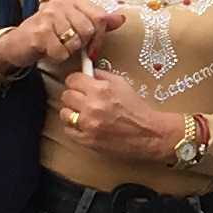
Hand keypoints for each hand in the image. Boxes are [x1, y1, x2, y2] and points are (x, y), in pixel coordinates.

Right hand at [0, 0, 122, 77]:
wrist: (17, 44)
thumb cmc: (47, 35)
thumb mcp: (73, 25)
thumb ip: (97, 21)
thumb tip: (120, 18)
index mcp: (71, 0)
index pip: (99, 16)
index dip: (100, 35)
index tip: (93, 47)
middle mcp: (59, 5)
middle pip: (89, 30)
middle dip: (83, 45)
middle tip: (70, 47)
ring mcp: (48, 18)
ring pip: (76, 42)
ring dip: (68, 52)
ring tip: (57, 46)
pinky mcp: (40, 34)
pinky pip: (61, 52)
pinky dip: (57, 58)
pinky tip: (49, 51)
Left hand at [54, 64, 184, 161]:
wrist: (148, 134)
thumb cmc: (138, 110)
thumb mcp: (122, 84)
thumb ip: (102, 76)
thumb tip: (87, 72)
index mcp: (101, 89)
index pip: (72, 80)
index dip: (75, 82)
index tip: (77, 85)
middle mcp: (92, 106)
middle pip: (66, 96)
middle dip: (74, 96)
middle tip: (81, 100)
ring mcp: (88, 124)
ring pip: (64, 114)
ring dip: (72, 113)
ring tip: (83, 114)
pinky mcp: (87, 140)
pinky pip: (68, 131)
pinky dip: (74, 128)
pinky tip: (85, 126)